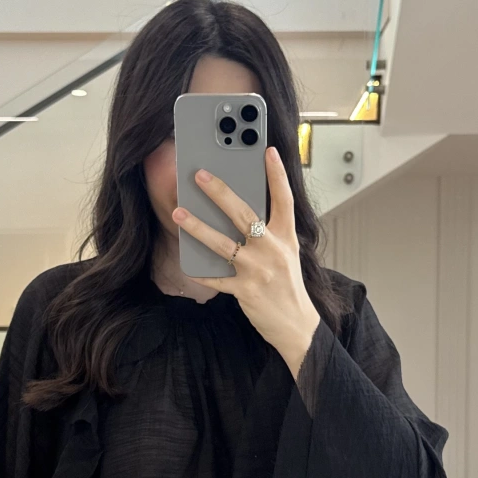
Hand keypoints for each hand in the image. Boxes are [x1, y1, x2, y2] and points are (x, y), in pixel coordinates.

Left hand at [173, 146, 320, 379]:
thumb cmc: (288, 286)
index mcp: (286, 238)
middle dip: (219, 192)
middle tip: (199, 174)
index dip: (277, 174)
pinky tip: (187, 262)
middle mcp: (274, 250)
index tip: (267, 151)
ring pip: (223, 244)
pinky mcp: (246, 292)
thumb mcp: (287, 254)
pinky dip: (201, 271)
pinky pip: (218, 278)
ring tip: (178, 212)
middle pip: (244, 214)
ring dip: (198, 227)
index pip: (284, 200)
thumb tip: (239, 211)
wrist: (298, 326)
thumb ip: (269, 232)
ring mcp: (259, 271)